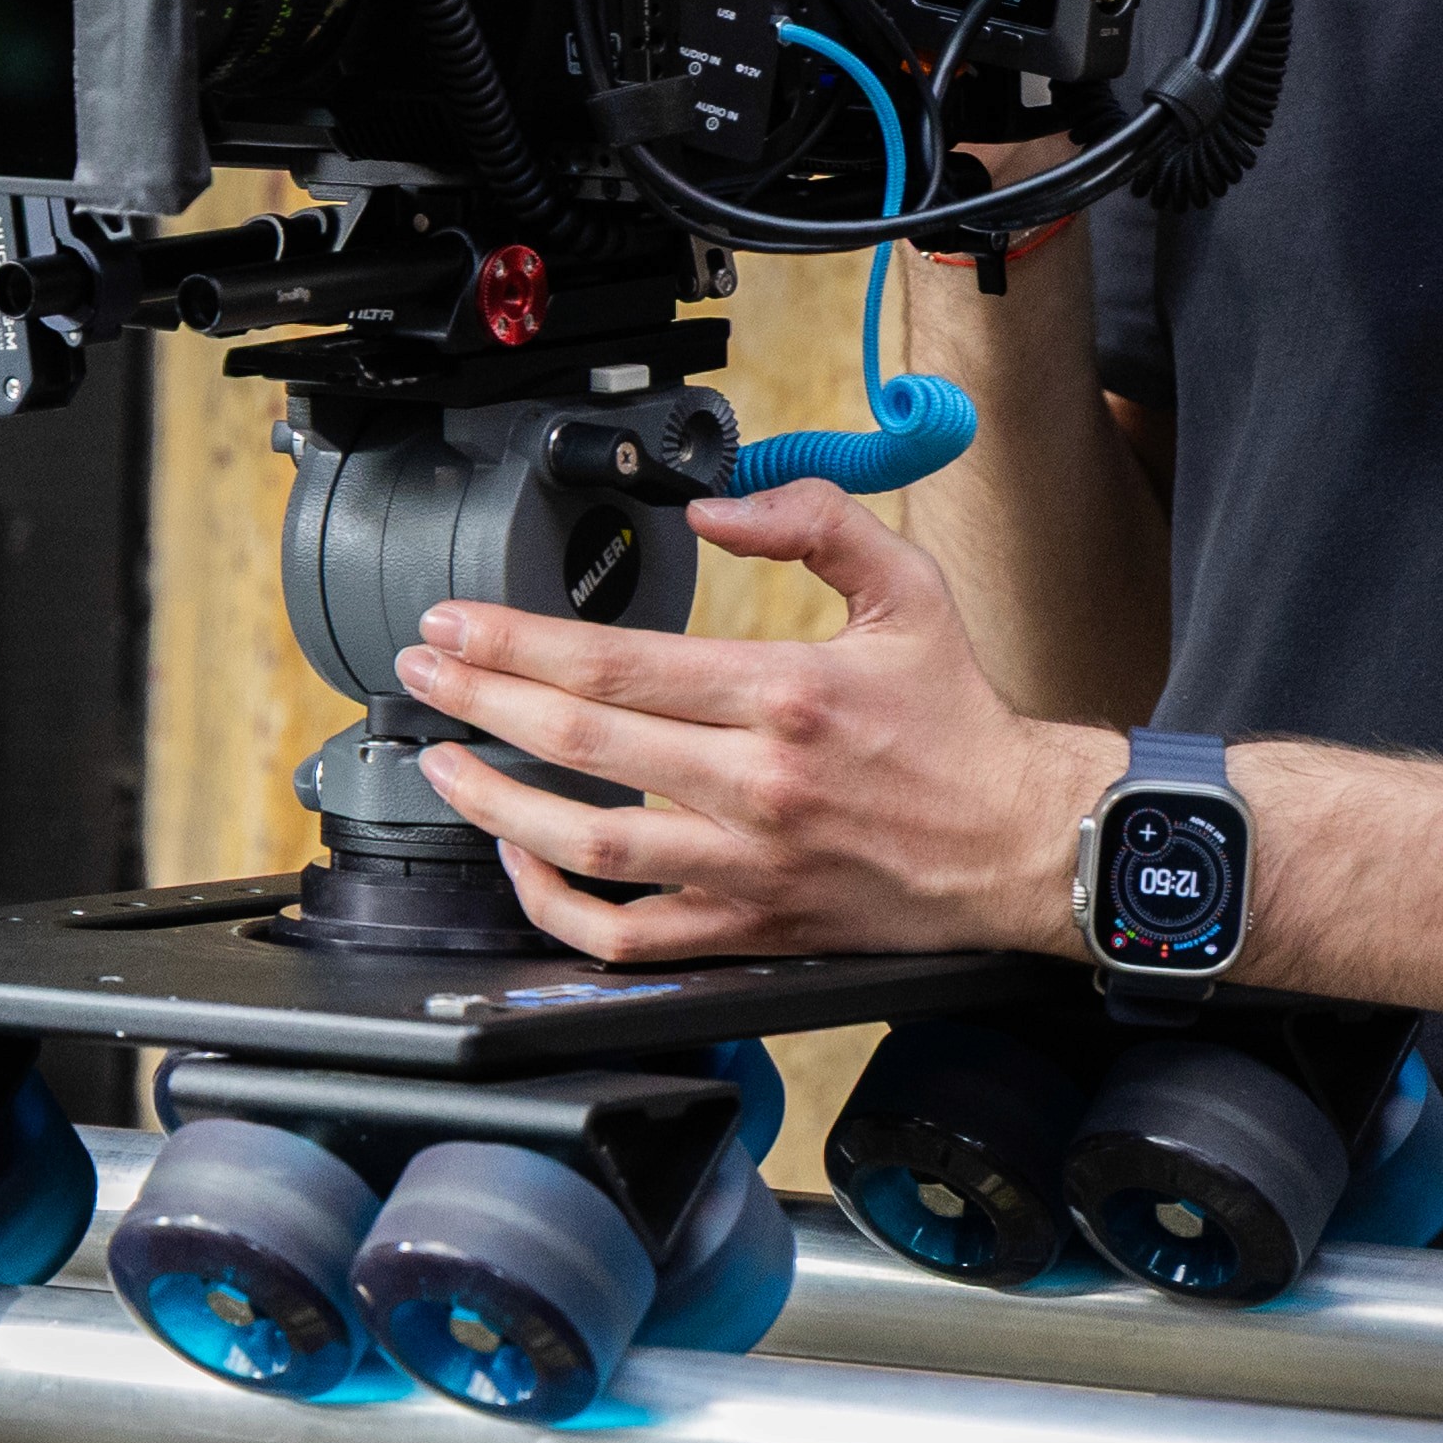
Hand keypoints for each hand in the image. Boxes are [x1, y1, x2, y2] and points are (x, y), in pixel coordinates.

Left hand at [394, 480, 1114, 963]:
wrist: (1021, 843)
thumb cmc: (959, 719)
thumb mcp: (907, 588)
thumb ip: (812, 522)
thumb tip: (713, 506)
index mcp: (786, 694)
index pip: (617, 666)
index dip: (516, 642)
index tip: (454, 622)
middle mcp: (757, 786)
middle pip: (582, 745)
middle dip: (480, 701)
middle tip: (420, 671)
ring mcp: (748, 868)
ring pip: (589, 849)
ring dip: (496, 804)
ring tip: (442, 763)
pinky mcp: (750, 929)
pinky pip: (629, 936)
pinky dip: (558, 905)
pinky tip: (523, 858)